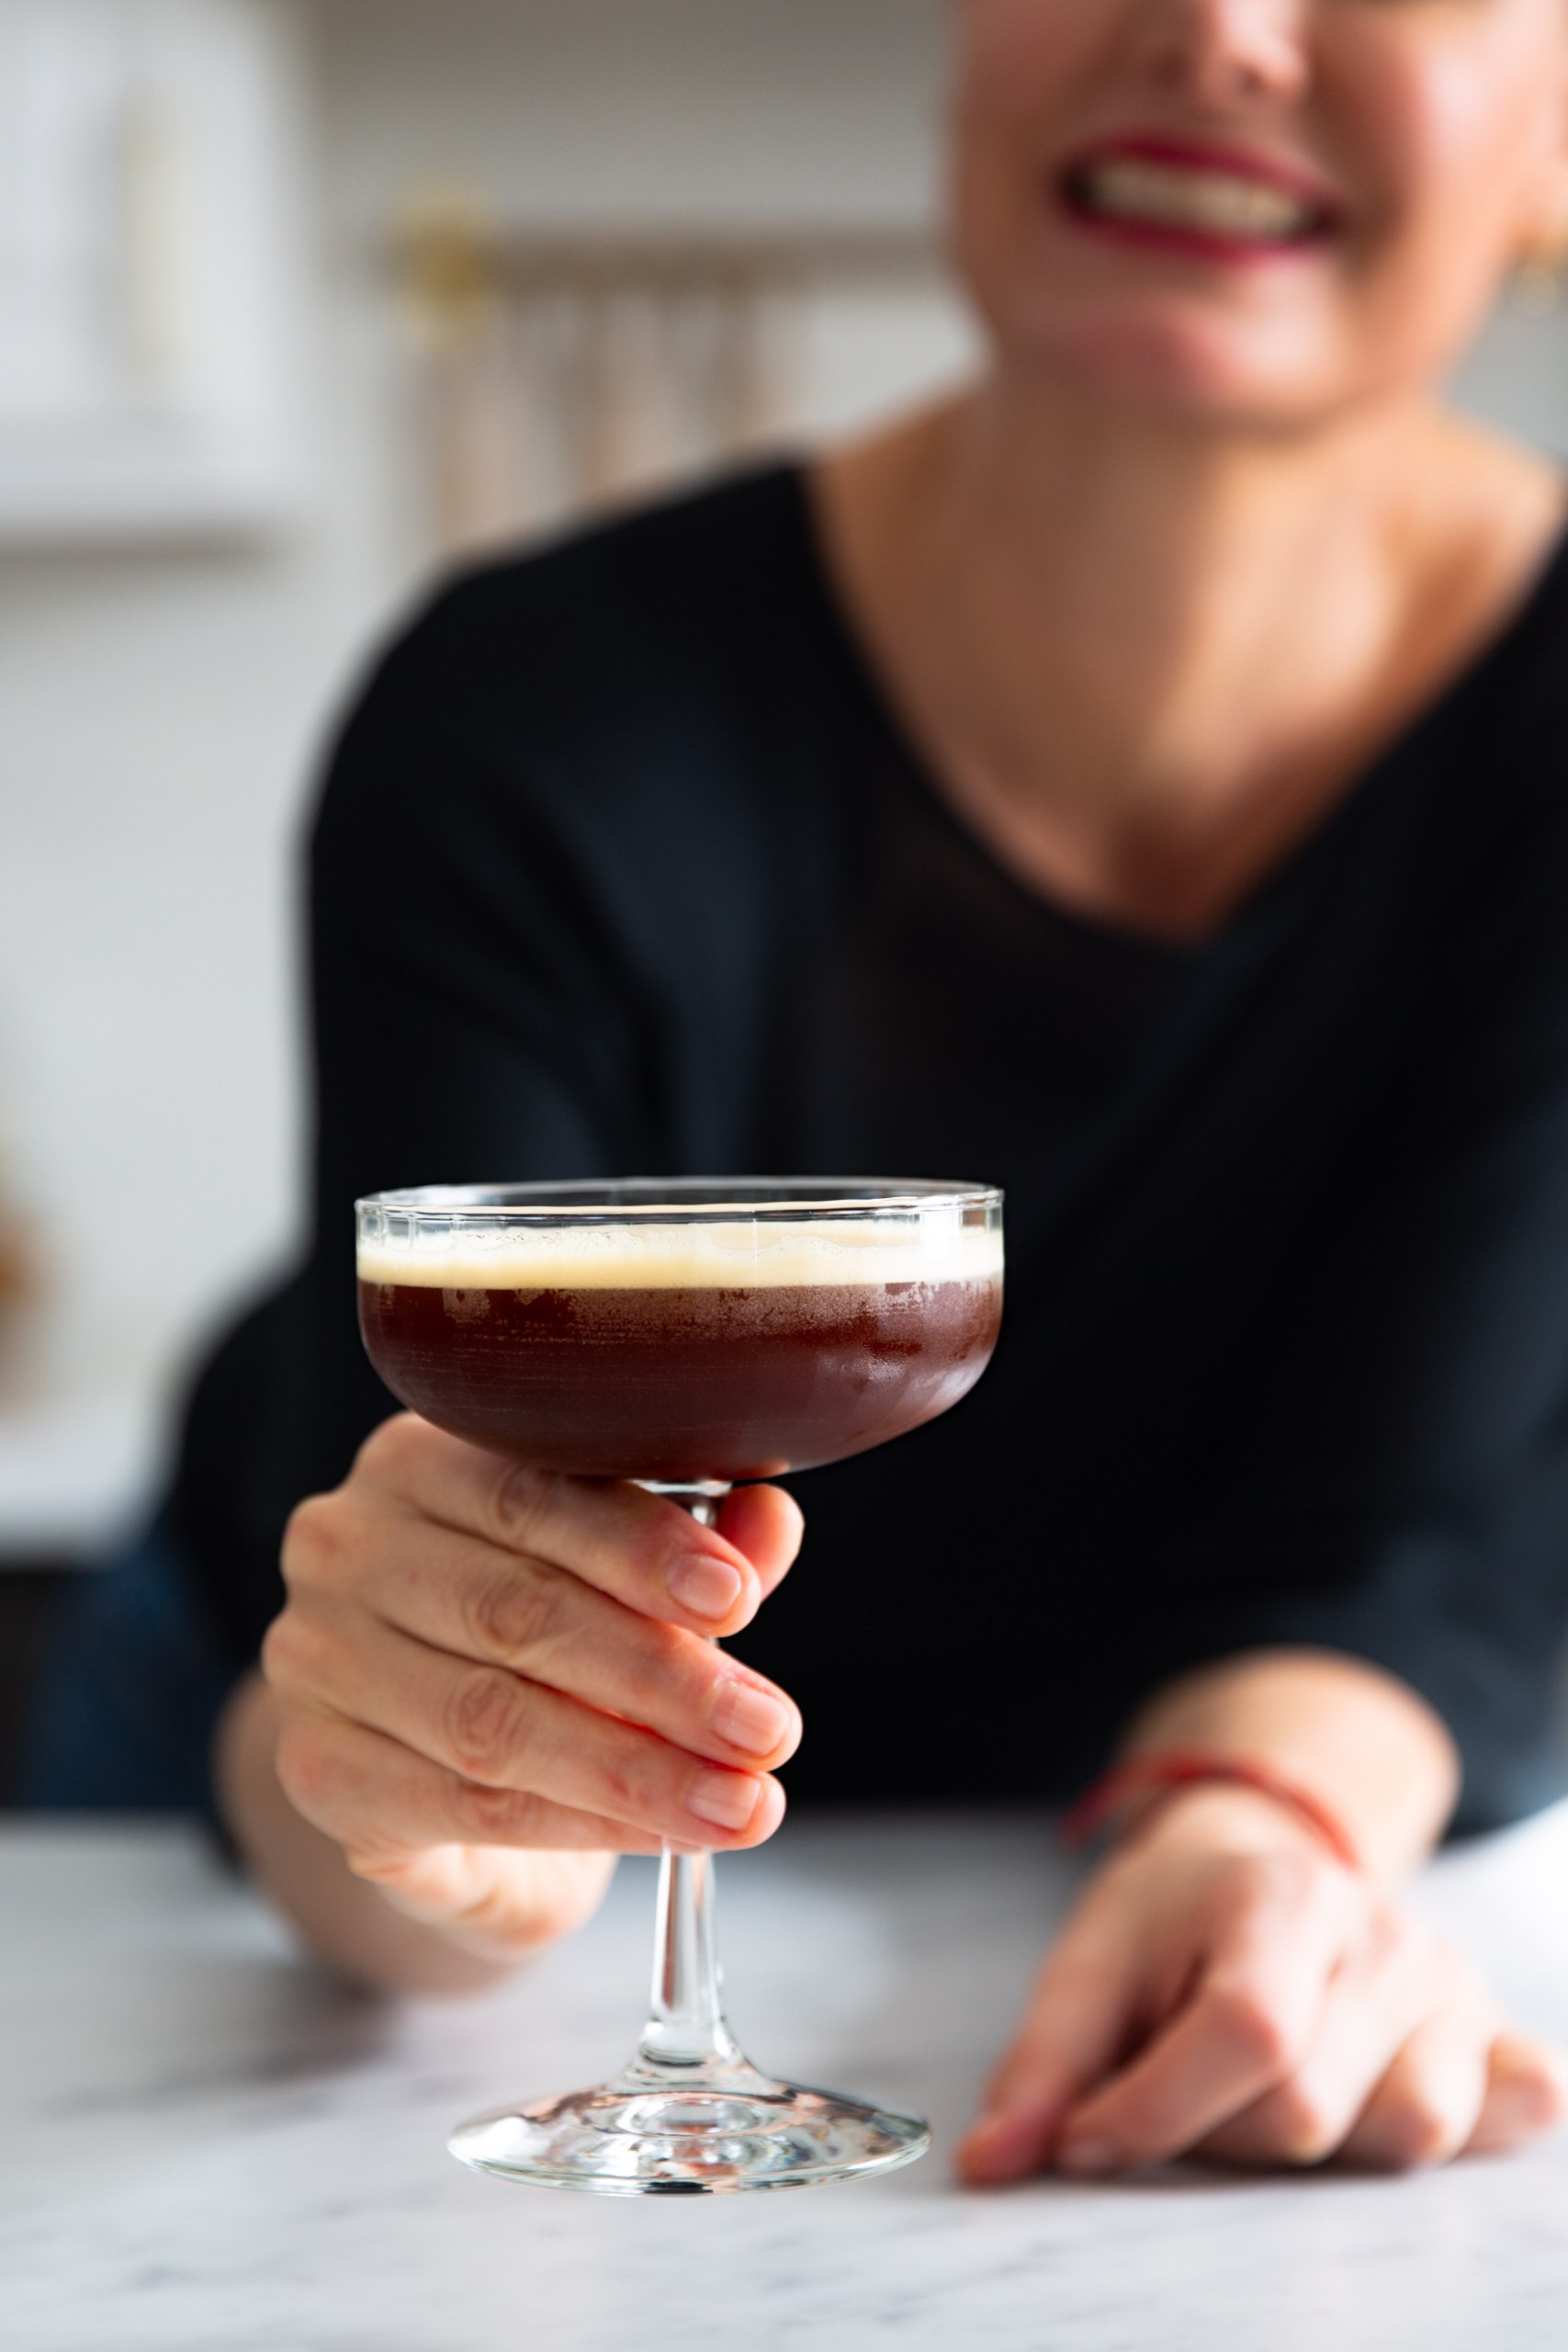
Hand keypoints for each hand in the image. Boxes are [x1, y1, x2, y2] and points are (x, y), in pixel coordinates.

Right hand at [263, 1413, 803, 1958]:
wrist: (443, 1782)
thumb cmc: (546, 1649)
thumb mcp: (626, 1588)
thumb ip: (695, 1556)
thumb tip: (770, 1519)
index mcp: (423, 1462)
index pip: (532, 1492)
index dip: (641, 1547)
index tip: (738, 1598)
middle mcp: (348, 1547)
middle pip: (516, 1611)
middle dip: (661, 1675)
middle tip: (766, 1726)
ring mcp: (318, 1660)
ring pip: (492, 1720)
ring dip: (636, 1767)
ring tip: (740, 1800)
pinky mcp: (319, 1769)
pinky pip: (466, 1805)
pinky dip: (582, 1824)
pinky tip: (663, 1832)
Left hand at [958, 1785, 1567, 2180]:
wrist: (1260, 1855)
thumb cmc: (1172, 1917)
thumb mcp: (1091, 1959)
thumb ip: (1044, 2064)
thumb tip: (993, 2164)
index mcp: (1278, 1894)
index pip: (1248, 2034)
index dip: (1156, 2110)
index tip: (1086, 2137)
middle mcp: (1382, 1934)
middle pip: (1309, 2109)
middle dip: (1214, 2133)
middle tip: (1182, 2088)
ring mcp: (1449, 1986)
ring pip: (1403, 2136)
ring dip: (1313, 2148)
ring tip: (1268, 2085)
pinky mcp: (1492, 2033)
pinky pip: (1517, 2106)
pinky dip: (1465, 2125)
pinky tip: (1386, 2090)